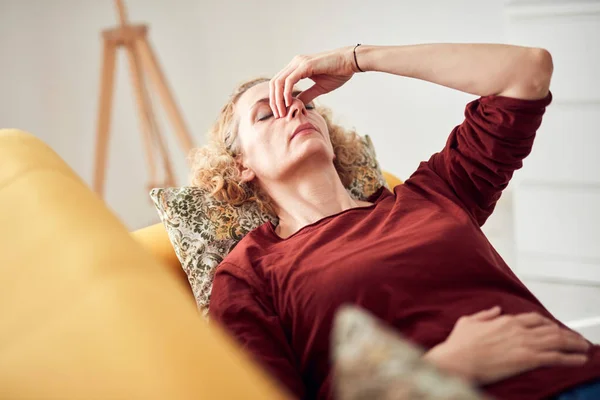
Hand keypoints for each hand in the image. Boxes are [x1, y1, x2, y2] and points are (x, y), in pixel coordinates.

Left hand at [269, 46, 357, 117]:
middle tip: (279, 115)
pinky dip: (286, 93)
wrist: (350, 61)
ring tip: (282, 112)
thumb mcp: (319, 88)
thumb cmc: (338, 72)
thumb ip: (307, 95)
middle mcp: (295, 63)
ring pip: (279, 82)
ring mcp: (299, 63)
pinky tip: (289, 104)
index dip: (276, 98)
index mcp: (297, 67)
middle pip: (275, 83)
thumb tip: (297, 104)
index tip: (280, 113)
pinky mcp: (305, 65)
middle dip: (274, 100)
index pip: (279, 83)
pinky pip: (289, 80)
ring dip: (278, 99)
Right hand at [424, 306, 589, 384]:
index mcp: (505, 320)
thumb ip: (485, 314)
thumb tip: (496, 309)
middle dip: (567, 334)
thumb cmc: (459, 344)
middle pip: (551, 329)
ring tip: (584, 348)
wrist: (457, 360)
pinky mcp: (527, 359)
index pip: (535, 319)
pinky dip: (571, 358)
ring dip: (574, 344)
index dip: (548, 323)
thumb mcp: (468, 321)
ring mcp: (524, 344)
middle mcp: (518, 330)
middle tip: (577, 339)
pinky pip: (555, 358)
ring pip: (557, 341)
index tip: (555, 328)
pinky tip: (580, 360)